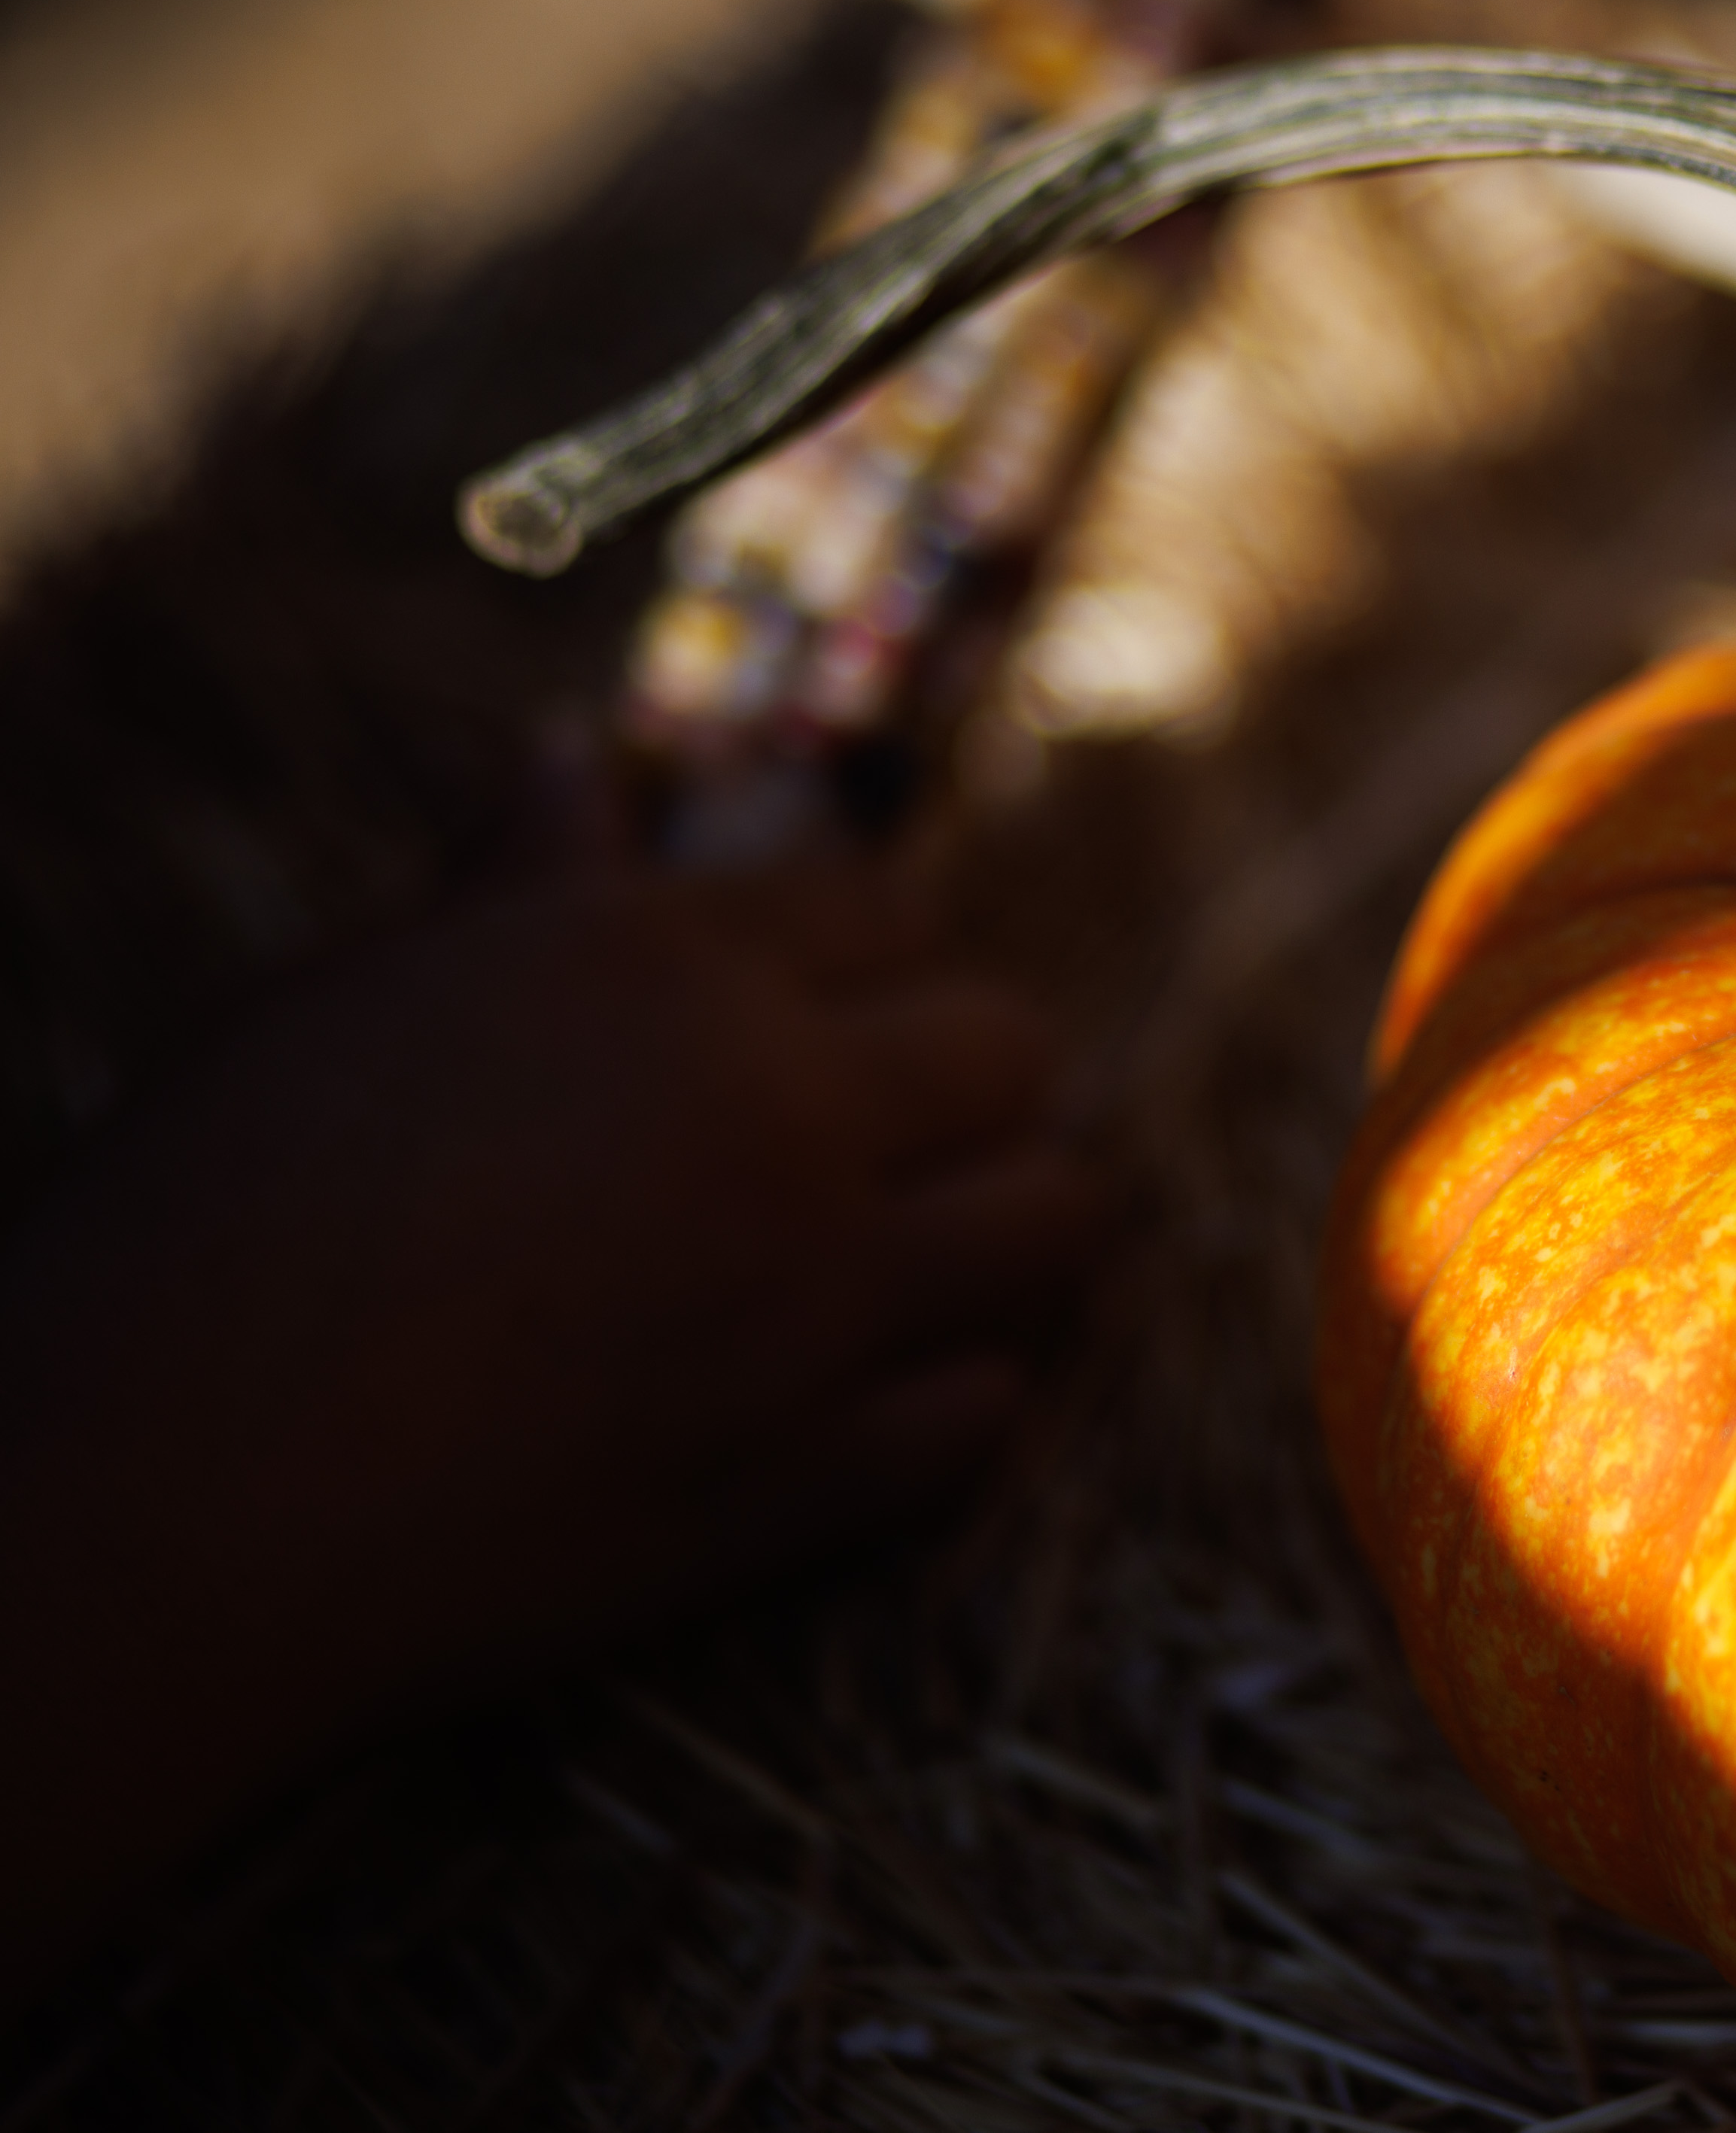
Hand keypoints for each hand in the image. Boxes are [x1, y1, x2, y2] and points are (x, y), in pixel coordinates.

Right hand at [0, 859, 1113, 1986]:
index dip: (863, 954)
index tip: (837, 998)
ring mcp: (818, 1301)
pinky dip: (957, 1397)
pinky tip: (886, 1395)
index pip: (879, 908)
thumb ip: (505, 890)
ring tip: (940, 1243)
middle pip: (1010, 1049)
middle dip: (971, 1075)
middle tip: (903, 1124)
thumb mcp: (340, 1007)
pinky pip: (986, 1412)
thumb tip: (569, 755)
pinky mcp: (814, 1477)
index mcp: (656, 967)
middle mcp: (777, 1112)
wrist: (155, 1501)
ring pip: (1057, 1222)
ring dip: (1017, 1221)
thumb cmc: (200, 1226)